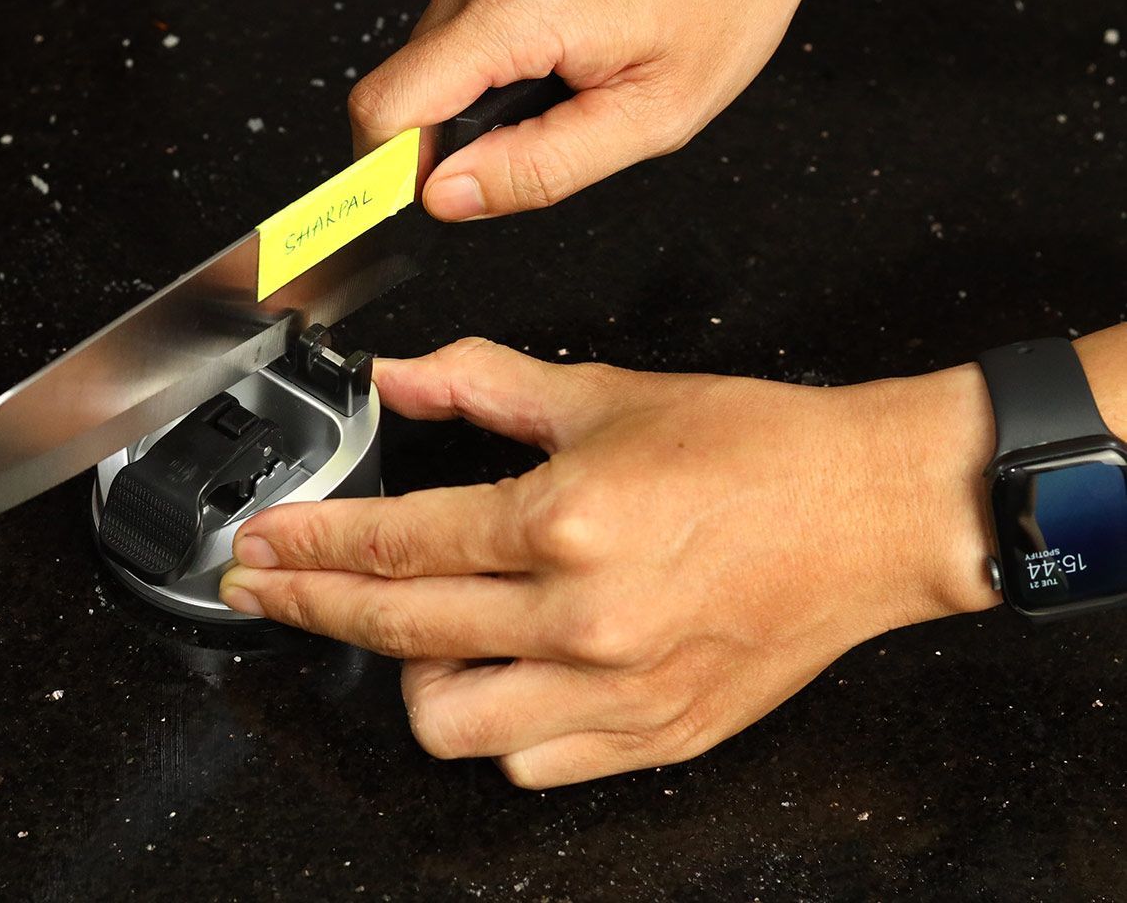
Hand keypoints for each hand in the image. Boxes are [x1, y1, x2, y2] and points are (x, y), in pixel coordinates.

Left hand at [220, 339, 1001, 786]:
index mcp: (564, 522)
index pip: (396, 541)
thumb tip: (400, 377)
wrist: (874, 513)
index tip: (264, 542)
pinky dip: (495, 723)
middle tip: (267, 584)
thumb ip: (486, 387)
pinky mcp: (651, 735)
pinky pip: (529, 761)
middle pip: (395, 628)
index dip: (311, 542)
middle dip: (308, 604)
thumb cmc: (759, 452)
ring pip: (448, 721)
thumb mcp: (608, 396)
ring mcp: (616, 690)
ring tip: (412, 630)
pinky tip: (499, 675)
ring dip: (406, 674)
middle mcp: (581, 617)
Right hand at [350, 0, 851, 219]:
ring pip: (438, 40)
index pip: (387, 108)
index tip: (416, 194)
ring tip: (574, 51)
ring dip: (487, 68)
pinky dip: (502, 24)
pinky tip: (571, 12)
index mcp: (517, 8)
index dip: (388, 168)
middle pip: (410, 78)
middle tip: (547, 112)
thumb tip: (450, 197)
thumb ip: (541, 168)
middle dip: (461, 118)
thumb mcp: (653, 114)